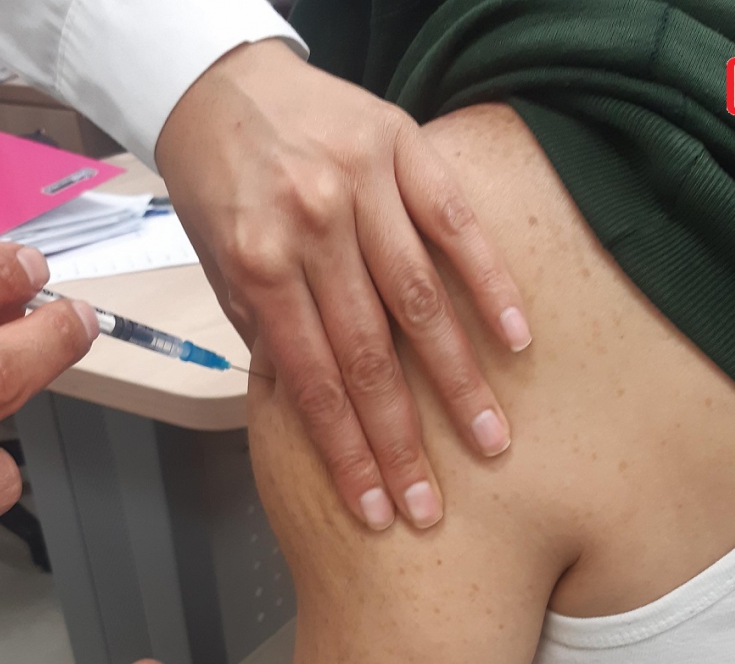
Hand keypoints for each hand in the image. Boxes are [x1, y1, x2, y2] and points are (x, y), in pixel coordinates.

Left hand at [156, 40, 529, 531]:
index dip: (348, 455)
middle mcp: (311, 228)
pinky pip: (456, 224)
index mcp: (259, 265)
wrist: (220, 82)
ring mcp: (362, 187)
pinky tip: (516, 339)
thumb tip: (316, 402)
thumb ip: (271, 331)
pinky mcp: (405, 149)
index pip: (313, 384)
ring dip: (458, 381)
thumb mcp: (222, 265)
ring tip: (490, 440)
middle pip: (369, 357)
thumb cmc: (218, 185)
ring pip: (420, 302)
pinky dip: (490, 282)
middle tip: (434, 504)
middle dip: (403, 441)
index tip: (377, 509)